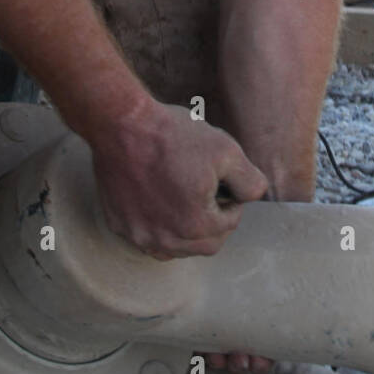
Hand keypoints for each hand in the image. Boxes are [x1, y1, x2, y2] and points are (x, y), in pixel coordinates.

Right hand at [91, 101, 268, 258]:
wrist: (123, 125)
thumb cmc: (174, 136)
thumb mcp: (227, 152)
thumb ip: (250, 182)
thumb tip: (254, 196)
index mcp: (195, 226)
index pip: (229, 224)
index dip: (232, 201)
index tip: (221, 182)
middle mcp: (165, 240)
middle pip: (205, 244)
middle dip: (213, 221)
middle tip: (208, 192)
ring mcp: (139, 236)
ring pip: (176, 248)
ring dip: (187, 232)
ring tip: (185, 200)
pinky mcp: (119, 226)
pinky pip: (147, 239)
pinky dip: (159, 228)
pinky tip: (160, 203)